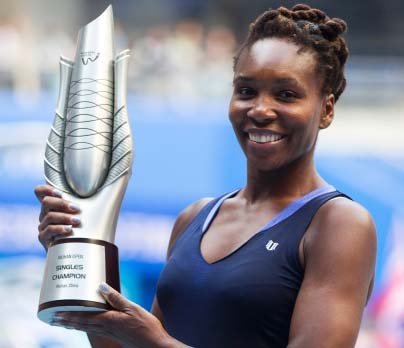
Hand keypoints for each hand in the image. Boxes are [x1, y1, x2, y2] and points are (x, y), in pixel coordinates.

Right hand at [35, 184, 80, 249]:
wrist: (76, 250)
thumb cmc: (81, 228)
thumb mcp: (81, 214)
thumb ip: (84, 203)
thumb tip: (105, 193)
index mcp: (53, 205)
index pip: (40, 192)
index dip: (47, 189)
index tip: (60, 192)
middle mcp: (45, 213)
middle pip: (46, 202)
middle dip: (62, 203)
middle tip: (76, 208)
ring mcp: (43, 225)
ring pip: (50, 216)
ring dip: (65, 217)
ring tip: (77, 221)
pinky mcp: (44, 237)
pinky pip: (49, 230)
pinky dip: (60, 229)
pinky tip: (69, 230)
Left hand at [51, 283, 183, 347]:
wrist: (154, 345)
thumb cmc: (146, 327)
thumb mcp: (132, 308)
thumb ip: (116, 298)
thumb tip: (100, 286)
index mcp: (108, 320)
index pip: (84, 317)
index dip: (69, 314)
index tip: (56, 313)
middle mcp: (106, 328)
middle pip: (82, 324)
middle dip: (67, 321)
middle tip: (53, 319)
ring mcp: (110, 333)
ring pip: (87, 328)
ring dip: (74, 325)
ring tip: (64, 322)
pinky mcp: (115, 335)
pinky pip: (96, 330)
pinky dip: (86, 327)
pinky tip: (87, 325)